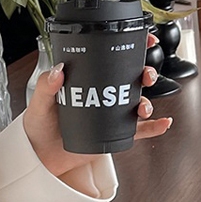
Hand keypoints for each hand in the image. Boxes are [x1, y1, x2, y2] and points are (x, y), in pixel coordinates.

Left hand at [23, 32, 172, 178]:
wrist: (38, 157)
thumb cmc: (37, 129)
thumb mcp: (39, 105)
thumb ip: (46, 87)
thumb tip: (58, 71)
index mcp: (87, 83)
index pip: (112, 61)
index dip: (131, 50)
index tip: (145, 44)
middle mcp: (101, 97)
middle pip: (130, 81)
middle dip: (145, 74)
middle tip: (145, 76)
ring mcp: (107, 117)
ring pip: (135, 105)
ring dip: (146, 102)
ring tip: (144, 107)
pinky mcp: (110, 136)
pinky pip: (135, 132)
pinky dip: (151, 128)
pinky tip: (163, 124)